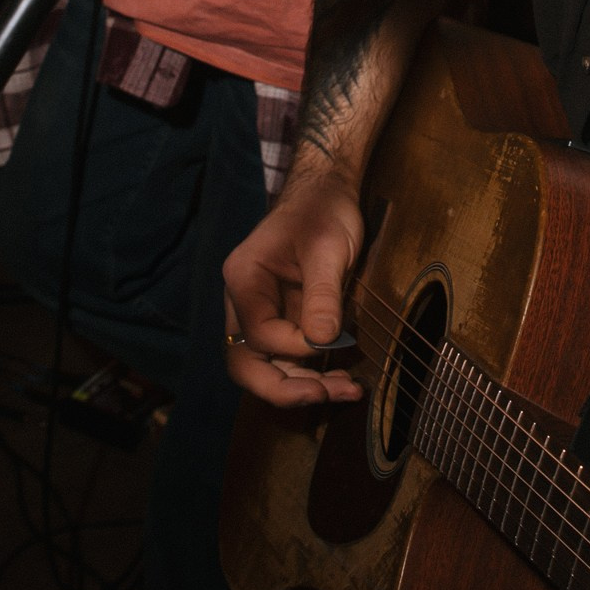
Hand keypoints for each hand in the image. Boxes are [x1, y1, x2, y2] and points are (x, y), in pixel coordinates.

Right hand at [223, 156, 366, 405]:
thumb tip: (321, 341)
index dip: (295, 347)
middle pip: (245, 363)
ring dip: (302, 386)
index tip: (333, 342)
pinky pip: (286, 358)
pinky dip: (310, 374)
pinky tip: (342, 380)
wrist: (326, 193)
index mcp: (244, 279)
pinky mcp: (281, 320)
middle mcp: (242, 301)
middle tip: (327, 396)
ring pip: (265, 367)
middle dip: (285, 388)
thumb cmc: (324, 212)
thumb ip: (322, 295)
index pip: (258, 334)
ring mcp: (259, 313)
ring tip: (347, 392)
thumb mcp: (329, 249)